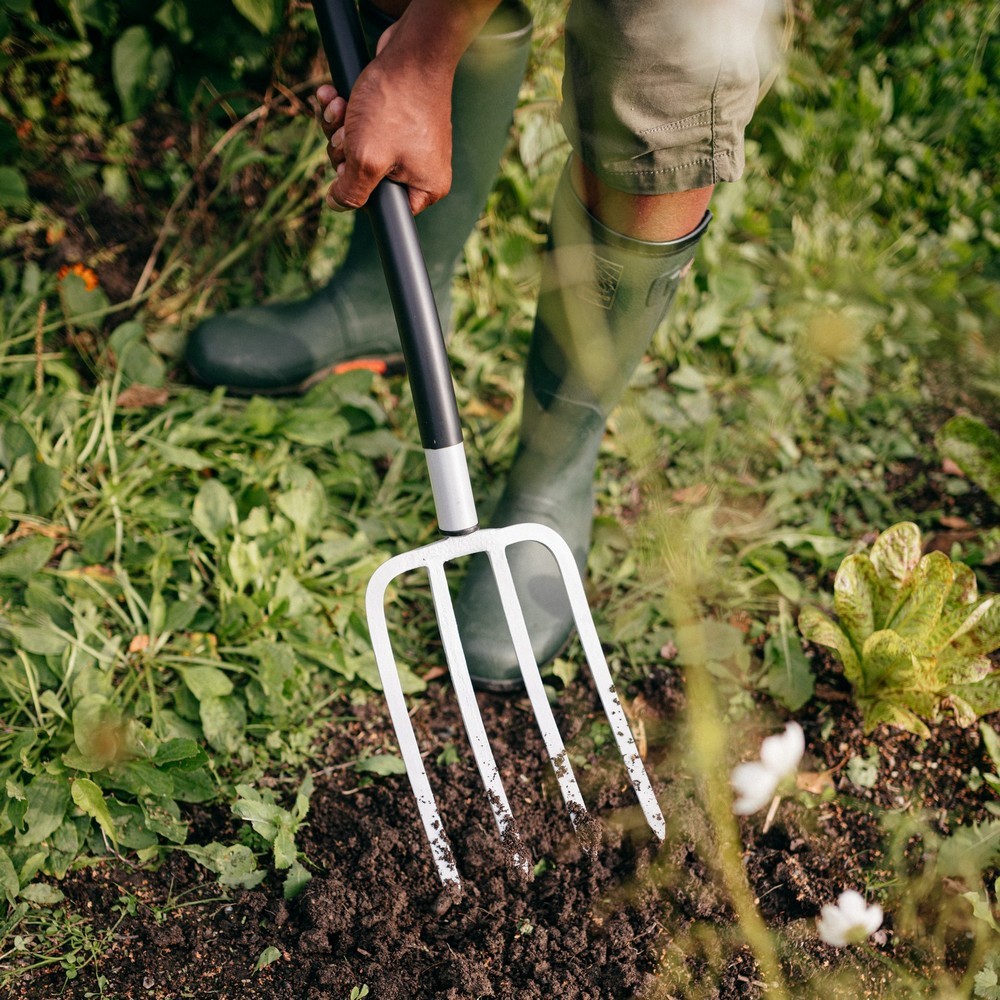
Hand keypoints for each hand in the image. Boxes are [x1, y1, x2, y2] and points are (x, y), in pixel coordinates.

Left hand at [315, 20, 453, 215]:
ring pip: (360, 147)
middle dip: (344, 151)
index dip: (356, 188)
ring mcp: (411, 142)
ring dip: (340, 127)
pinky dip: (346, 111)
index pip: (381, 206)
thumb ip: (351, 191)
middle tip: (346, 133)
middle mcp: (422, 168)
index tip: (348, 166)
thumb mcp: (367, 158)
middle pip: (366, 176)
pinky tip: (334, 95)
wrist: (413, 49)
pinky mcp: (400, 118)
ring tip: (340, 106)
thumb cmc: (397, 104)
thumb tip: (337, 205)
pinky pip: (365, 125)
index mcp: (426, 188)